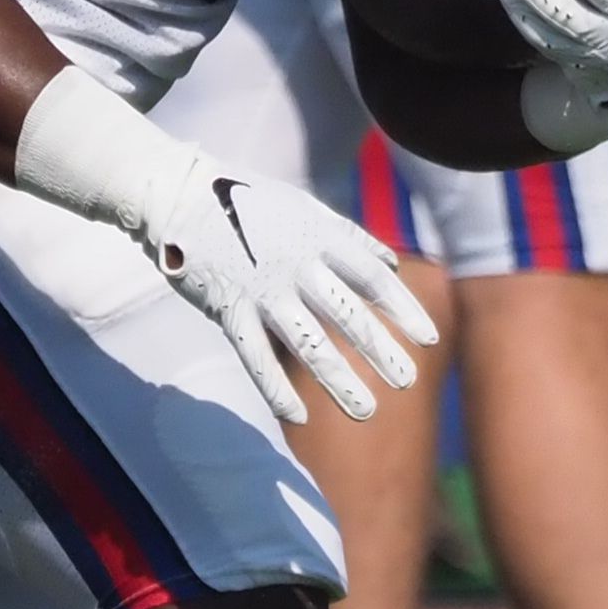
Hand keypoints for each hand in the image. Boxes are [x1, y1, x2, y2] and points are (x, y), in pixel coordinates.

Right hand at [143, 153, 437, 425]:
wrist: (178, 193)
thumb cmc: (244, 200)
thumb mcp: (303, 207)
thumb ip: (348, 237)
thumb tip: (390, 263)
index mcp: (317, 236)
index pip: (371, 277)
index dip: (402, 309)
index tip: (429, 339)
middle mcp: (296, 264)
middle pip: (347, 314)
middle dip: (380, 350)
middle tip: (407, 382)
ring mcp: (262, 288)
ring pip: (307, 341)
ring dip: (339, 379)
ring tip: (366, 410)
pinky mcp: (228, 307)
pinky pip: (256, 355)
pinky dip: (276, 388)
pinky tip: (299, 415)